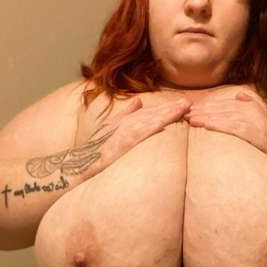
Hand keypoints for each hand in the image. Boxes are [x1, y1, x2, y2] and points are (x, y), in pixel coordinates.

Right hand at [74, 95, 190, 175]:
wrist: (78, 164)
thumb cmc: (94, 150)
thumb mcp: (109, 129)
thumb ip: (125, 114)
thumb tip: (138, 101)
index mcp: (123, 122)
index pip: (148, 112)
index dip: (165, 108)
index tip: (181, 104)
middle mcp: (124, 125)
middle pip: (151, 114)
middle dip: (170, 108)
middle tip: (188, 104)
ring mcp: (122, 134)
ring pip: (149, 121)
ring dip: (166, 114)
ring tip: (183, 109)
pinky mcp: (120, 144)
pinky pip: (139, 134)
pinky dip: (152, 127)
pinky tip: (165, 124)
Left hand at [183, 90, 266, 166]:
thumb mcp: (260, 118)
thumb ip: (250, 105)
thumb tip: (240, 95)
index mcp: (249, 106)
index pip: (223, 104)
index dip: (206, 106)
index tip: (190, 110)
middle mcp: (250, 110)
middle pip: (221, 109)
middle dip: (202, 111)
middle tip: (185, 114)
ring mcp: (253, 121)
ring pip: (224, 117)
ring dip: (206, 118)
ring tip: (191, 120)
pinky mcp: (254, 132)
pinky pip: (233, 127)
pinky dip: (219, 126)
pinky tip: (207, 126)